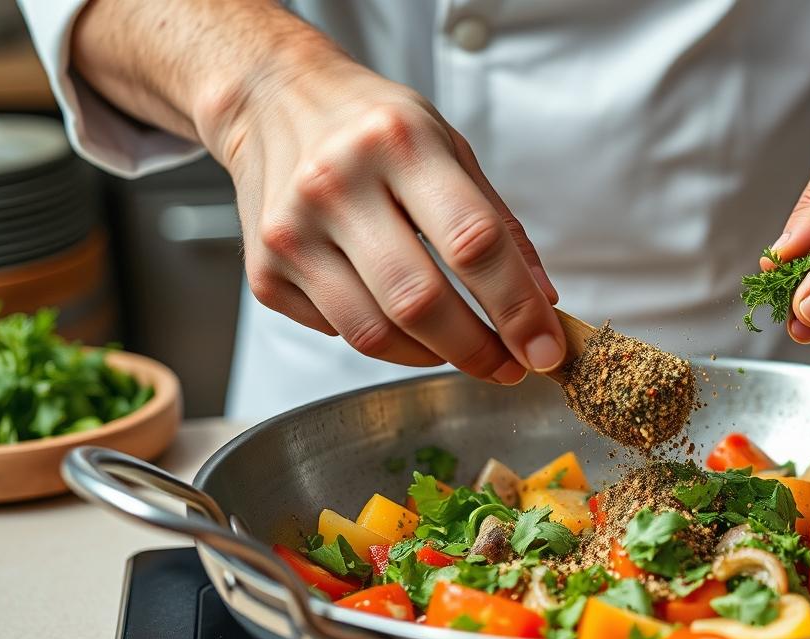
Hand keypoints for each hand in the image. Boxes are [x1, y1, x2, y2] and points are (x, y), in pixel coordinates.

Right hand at [196, 48, 563, 383]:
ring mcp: (291, 232)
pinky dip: (382, 340)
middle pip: (420, 301)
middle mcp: (336, 183)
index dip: (517, 308)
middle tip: (508, 366)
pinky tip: (395, 315)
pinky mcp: (263, 273)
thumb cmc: (373, 125)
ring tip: (460, 348)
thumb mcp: (449, 146)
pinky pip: (339, 333)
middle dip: (478, 350)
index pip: (473, 242)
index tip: (546, 351)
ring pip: (374, 333)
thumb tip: (541, 303)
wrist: (273, 101)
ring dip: (432, 356)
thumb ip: (499, 225)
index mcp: (399, 143)